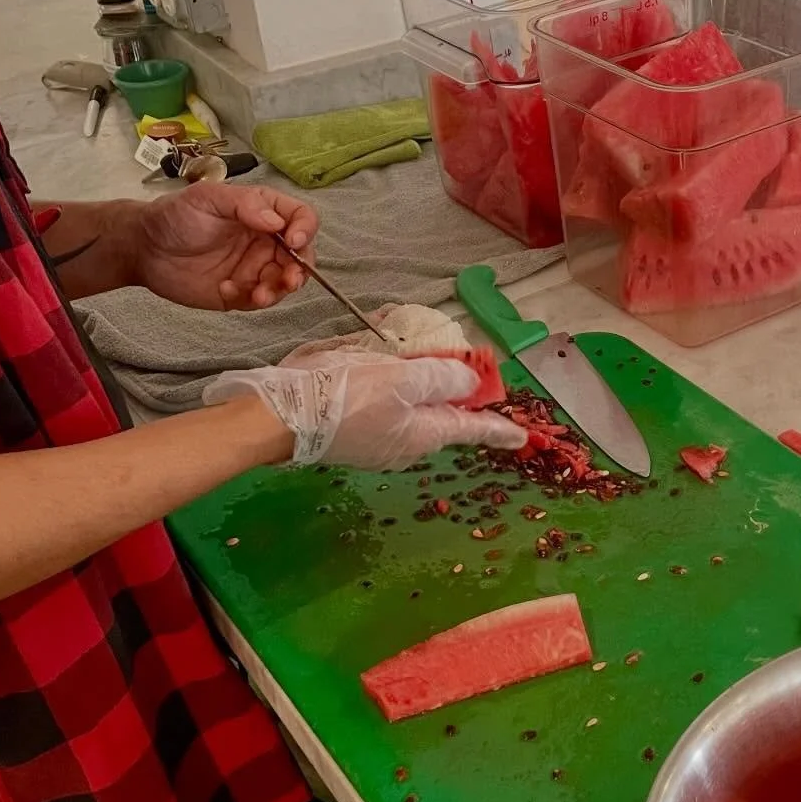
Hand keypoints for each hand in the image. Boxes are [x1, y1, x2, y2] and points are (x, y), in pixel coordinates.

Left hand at [135, 184, 318, 309]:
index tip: (293, 241)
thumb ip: (244, 205)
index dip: (304, 229)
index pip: (300, 218)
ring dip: (278, 290)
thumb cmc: (175, 217)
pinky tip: (226, 289)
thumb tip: (277, 221)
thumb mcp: (207, 198)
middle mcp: (265, 240)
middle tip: (288, 280)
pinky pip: (259, 299)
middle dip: (299, 269)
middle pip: (300, 255)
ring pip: (284, 281)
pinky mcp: (241, 292)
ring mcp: (254, 267)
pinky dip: (250, 299)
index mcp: (263, 211)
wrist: (144, 249)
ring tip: (259, 295)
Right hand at [202, 354, 526, 467]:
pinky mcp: (348, 431)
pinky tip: (369, 361)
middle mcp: (403, 445)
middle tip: (462, 371)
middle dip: (451, 396)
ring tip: (407, 356)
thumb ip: (440, 378)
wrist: (278, 416)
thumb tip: (468, 382)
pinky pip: (379, 404)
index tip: (522, 437)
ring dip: (413, 384)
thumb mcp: (402, 379)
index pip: (471, 429)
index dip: (498, 428)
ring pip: (408, 409)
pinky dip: (383, 382)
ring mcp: (374, 441)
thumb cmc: (344, 396)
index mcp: (423, 434)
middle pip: (439, 418)